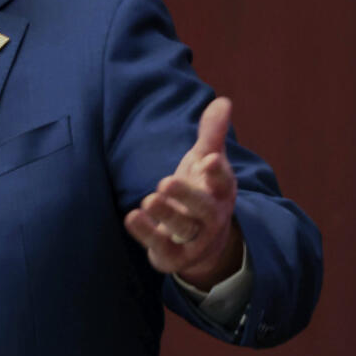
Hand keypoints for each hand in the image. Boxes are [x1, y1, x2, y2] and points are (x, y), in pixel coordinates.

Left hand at [123, 97, 242, 290]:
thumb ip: (212, 134)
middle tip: (166, 181)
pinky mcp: (173, 254)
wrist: (204, 243)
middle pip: (204, 209)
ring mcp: (194, 239)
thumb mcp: (206, 161)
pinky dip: (146, 233)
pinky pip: (161, 246)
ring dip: (166, 215)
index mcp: (221, 192)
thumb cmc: (202, 191)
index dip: (218, 172)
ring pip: (182, 229)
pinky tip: (132, 217)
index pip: (223, 183)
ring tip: (149, 199)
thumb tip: (223, 100)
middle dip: (187, 196)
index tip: (210, 158)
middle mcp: (211, 217)